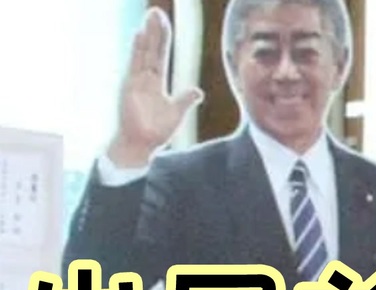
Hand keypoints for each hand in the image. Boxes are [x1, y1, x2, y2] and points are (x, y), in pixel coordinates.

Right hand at [109, 8, 203, 167]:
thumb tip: (197, 91)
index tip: (163, 21)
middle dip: (155, 30)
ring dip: (148, 34)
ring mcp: (137, 80)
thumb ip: (186, 99)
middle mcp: (145, 77)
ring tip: (150, 16)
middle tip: (156, 10)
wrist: (141, 144)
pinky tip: (140, 35)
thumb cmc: (156, 130)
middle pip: (151, 48)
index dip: (162, 38)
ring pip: (144, 52)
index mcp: (156, 82)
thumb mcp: (177, 112)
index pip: (160, 54)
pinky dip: (138, 49)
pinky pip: (136, 64)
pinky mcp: (131, 87)